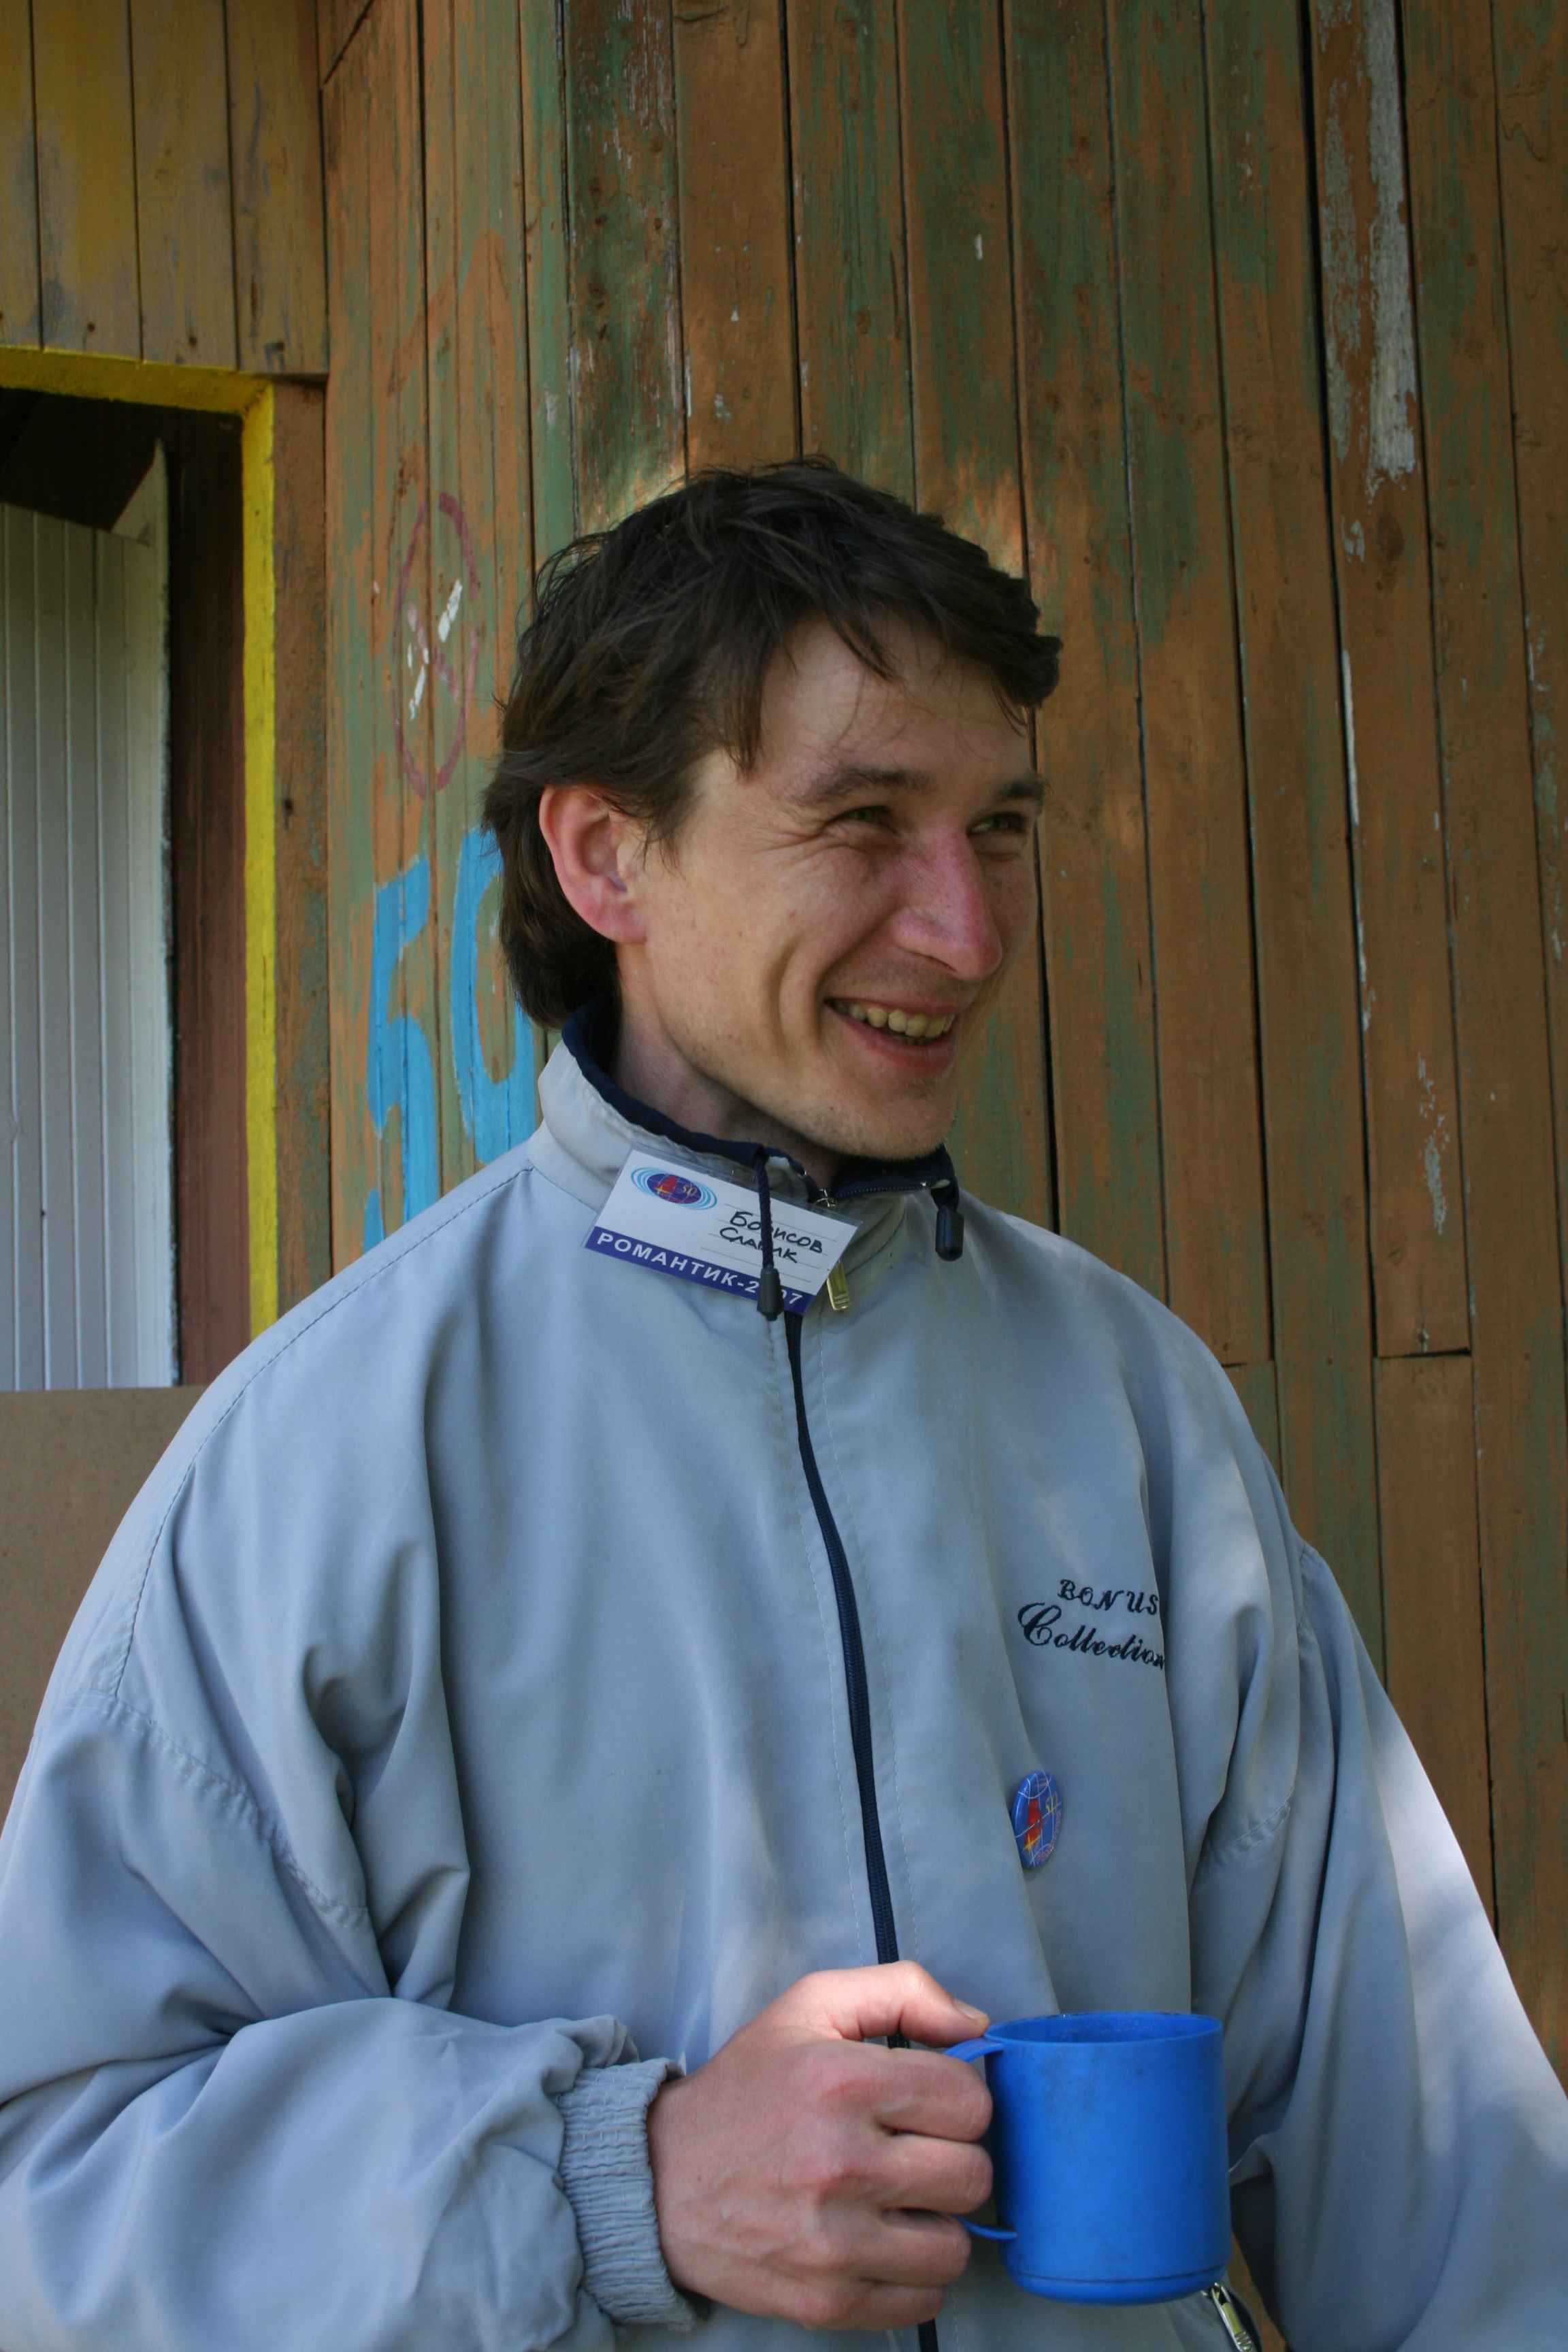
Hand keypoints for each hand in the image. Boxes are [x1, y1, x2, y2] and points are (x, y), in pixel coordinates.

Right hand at [646, 1963, 993, 2329]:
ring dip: (937, 2222)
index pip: (969, 2101)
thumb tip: (976, 2025)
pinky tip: (881, 2242)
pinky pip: (925, 2300)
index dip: (956, 2098)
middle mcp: (842, 2164)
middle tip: (914, 2151)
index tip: (924, 2103)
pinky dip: (914, 2275)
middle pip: (973, 2174)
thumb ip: (901, 1991)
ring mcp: (834, 2243)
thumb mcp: (810, 2006)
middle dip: (952, 2157)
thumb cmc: (745, 2089)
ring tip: (899, 2200)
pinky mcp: (827, 2302)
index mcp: (841, 2082)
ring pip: (955, 2246)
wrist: (661, 2180)